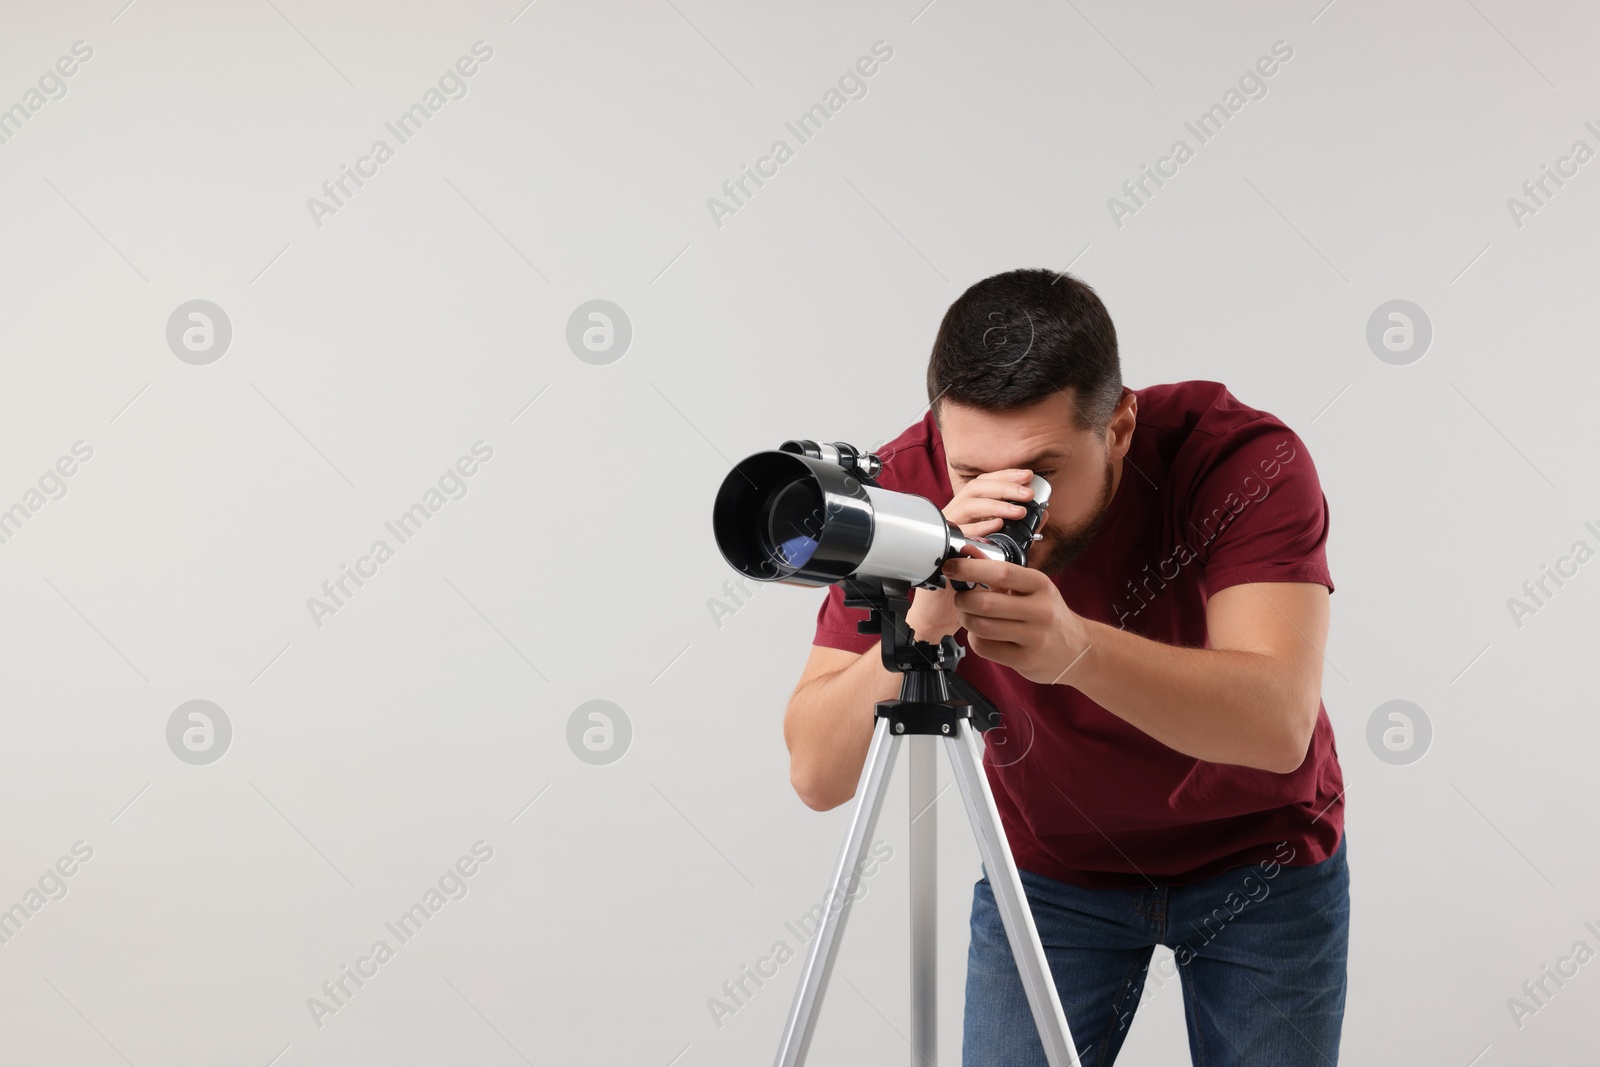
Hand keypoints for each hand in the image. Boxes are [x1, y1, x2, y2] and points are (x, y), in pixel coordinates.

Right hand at [905, 469, 1037, 642]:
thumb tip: (1042, 514)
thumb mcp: (1001, 551)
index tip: (1028, 475)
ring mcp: (943, 532)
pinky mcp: (938, 548)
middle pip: (975, 488)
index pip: (984, 484)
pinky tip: (996, 526)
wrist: (942, 612)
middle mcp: (953, 518)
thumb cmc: (968, 582)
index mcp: (966, 515)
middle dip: (1004, 486)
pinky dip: (979, 526)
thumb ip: (1018, 533)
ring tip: (1018, 510)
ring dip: (995, 504)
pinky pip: (958, 531)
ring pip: (967, 504)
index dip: (1005, 476)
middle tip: (1027, 491)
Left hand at [942, 555, 1092, 685]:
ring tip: (969, 615)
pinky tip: (982, 635)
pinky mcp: (1026, 659)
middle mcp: (1040, 610)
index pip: (1002, 572)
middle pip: (985, 603)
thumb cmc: (1047, 614)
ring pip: (982, 627)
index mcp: (1040, 585)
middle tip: (960, 598)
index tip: (951, 567)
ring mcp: (1035, 637)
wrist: (1076, 649)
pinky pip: (985, 648)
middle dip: (963, 599)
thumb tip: (969, 551)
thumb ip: (1001, 572)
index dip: (971, 568)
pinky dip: (975, 639)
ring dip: (966, 619)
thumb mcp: (1032, 588)